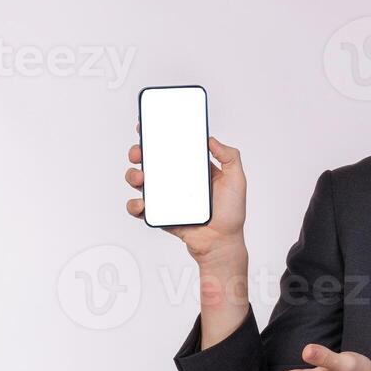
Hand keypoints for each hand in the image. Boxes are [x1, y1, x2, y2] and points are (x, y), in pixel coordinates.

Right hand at [125, 129, 247, 261]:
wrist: (222, 243)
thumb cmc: (231, 214)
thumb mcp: (237, 181)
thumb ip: (230, 157)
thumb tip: (210, 139)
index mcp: (192, 169)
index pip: (172, 148)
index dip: (158, 136)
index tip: (148, 126)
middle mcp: (176, 181)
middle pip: (151, 161)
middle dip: (139, 152)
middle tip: (139, 152)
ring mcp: (166, 197)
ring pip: (140, 181)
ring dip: (133, 175)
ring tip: (141, 178)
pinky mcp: (159, 214)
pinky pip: (140, 208)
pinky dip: (134, 204)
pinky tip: (142, 202)